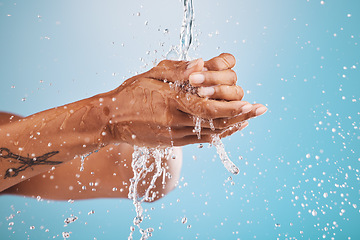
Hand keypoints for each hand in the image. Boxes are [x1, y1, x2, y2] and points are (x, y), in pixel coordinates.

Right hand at [97, 53, 265, 146]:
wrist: (111, 120)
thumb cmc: (130, 94)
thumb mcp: (151, 75)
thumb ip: (177, 71)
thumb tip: (201, 64)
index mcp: (170, 102)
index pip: (208, 108)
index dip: (232, 108)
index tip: (251, 103)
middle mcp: (175, 122)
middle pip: (215, 123)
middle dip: (240, 116)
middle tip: (259, 109)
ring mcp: (174, 135)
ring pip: (210, 134)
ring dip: (233, 126)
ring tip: (250, 119)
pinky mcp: (173, 143)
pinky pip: (200, 140)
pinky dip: (218, 134)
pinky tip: (228, 129)